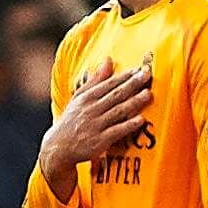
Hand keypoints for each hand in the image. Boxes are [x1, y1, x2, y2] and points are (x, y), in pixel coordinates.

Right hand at [37, 62, 151, 196]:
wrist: (58, 148)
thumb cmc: (72, 120)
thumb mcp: (79, 98)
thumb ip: (95, 80)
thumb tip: (108, 60)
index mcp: (86, 98)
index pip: (108, 84)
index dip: (124, 76)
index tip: (139, 69)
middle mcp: (90, 110)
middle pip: (115, 95)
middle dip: (132, 84)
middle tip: (147, 75)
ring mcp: (95, 126)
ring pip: (118, 111)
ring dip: (134, 102)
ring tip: (148, 94)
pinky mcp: (99, 142)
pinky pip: (116, 132)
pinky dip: (128, 125)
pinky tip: (141, 119)